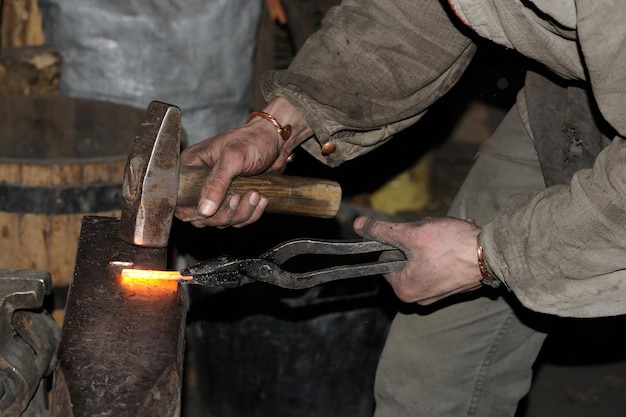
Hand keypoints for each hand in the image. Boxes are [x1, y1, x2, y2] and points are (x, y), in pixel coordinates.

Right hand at [175, 98, 312, 227]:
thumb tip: (204, 210)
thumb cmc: (253, 140)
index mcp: (192, 167)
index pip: (180, 201)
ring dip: (241, 213)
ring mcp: (219, 193)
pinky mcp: (236, 199)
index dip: (195, 211)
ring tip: (255, 193)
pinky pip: (239, 220)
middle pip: (202, 217)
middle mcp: (202, 182)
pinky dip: (252, 213)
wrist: (277, 140)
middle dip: (224, 213)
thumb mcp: (232, 158)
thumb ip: (216, 183)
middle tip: (238, 197)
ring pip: (222, 221)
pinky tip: (261, 197)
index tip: (214, 207)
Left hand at [353, 216, 482, 304]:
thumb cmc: (452, 246)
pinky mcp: (451, 287)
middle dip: (416, 242)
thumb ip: (382, 230)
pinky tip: (456, 245)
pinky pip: (438, 264)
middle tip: (432, 238)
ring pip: (421, 258)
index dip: (398, 243)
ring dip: (430, 244)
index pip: (385, 258)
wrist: (492, 254)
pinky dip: (444, 251)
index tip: (415, 239)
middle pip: (404, 259)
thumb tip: (358, 225)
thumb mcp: (412, 234)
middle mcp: (418, 298)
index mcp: (404, 290)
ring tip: (446, 241)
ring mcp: (436, 294)